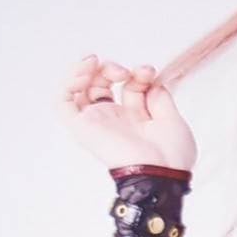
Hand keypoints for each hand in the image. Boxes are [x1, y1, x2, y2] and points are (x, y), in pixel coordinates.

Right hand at [58, 53, 197, 174]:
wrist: (161, 173)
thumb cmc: (171, 157)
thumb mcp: (172, 119)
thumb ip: (160, 97)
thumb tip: (149, 81)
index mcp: (137, 120)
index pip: (129, 87)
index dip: (137, 74)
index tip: (148, 72)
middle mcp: (116, 121)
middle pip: (101, 85)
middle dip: (111, 69)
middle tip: (125, 72)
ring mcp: (98, 123)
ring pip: (78, 91)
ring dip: (86, 70)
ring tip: (97, 64)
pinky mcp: (82, 128)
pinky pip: (63, 103)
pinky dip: (69, 83)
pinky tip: (84, 73)